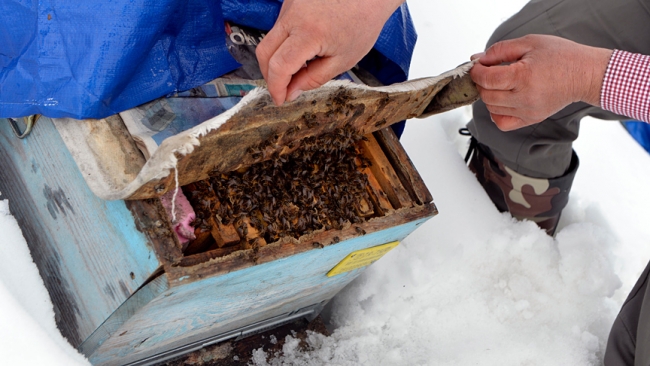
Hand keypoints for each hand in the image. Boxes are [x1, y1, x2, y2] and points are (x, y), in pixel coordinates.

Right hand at [256, 0, 403, 104]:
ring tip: (300, 69)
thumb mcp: (343, 60)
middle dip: (270, 75)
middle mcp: (293, 17)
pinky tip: (303, 50)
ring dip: (278, 59)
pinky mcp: (290, 2)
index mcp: (309, 33)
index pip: (279, 66)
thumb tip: (292, 91)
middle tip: (284, 89)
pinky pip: (279, 28)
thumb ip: (314, 78)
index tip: (280, 99)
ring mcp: (289, 7)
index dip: (276, 87)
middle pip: (264, 52)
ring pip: (270, 40)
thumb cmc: (362, 22)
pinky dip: (284, 44)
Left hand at [470, 34, 612, 130]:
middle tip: (488, 73)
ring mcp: (528, 111)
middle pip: (486, 95)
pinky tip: (503, 101)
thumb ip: (500, 50)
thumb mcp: (529, 43)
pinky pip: (502, 123)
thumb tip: (478, 60)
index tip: (478, 66)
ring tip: (499, 84)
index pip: (487, 79)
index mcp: (524, 76)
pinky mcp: (531, 119)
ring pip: (492, 109)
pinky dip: (496, 113)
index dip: (476, 72)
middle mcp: (525, 97)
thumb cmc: (561, 56)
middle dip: (481, 83)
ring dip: (489, 96)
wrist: (585, 74)